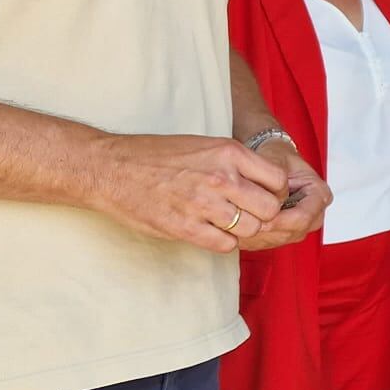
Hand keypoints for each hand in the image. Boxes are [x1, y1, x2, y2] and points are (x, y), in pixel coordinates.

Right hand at [85, 134, 290, 252]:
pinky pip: (226, 245)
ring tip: (226, 223)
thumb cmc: (156, 155)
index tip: (264, 196)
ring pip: (251, 230)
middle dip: (264, 215)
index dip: (276, 193)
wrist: (111, 168)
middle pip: (270, 209)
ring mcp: (204, 204)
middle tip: (249, 214)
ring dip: (243, 230)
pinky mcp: (186, 228)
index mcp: (229, 153)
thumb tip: (267, 183)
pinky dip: (223, 242)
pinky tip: (211, 231)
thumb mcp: (204, 145)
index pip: (279, 180)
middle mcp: (221, 178)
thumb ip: (237, 163)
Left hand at [237, 139, 331, 251]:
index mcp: (319, 194)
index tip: (258, 216)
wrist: (272, 163)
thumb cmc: (277, 158)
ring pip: (278, 240)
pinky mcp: (283, 235)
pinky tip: (236, 226)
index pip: (303, 216)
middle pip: (292, 232)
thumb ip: (272, 173)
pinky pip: (268, 242)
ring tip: (236, 223)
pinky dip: (251, 237)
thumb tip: (262, 191)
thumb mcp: (275, 158)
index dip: (280, 220)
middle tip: (242, 221)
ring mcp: (299, 227)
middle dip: (266, 229)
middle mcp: (313, 214)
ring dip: (257, 234)